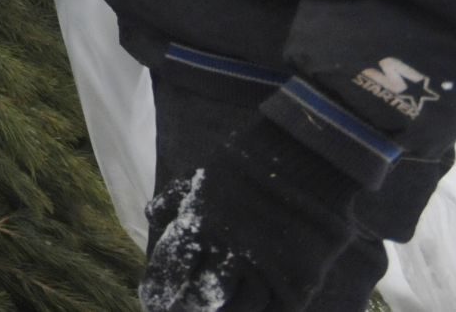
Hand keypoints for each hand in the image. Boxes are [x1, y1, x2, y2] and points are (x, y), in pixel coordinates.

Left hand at [139, 118, 360, 311]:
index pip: (172, 270)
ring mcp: (264, 269)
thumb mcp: (202, 176)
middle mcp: (228, 253)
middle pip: (199, 297)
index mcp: (201, 226)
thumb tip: (150, 216)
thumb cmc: (247, 164)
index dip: (161, 290)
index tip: (153, 303)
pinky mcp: (297, 280)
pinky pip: (276, 311)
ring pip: (237, 310)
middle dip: (185, 310)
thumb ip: (175, 199)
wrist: (305, 158)